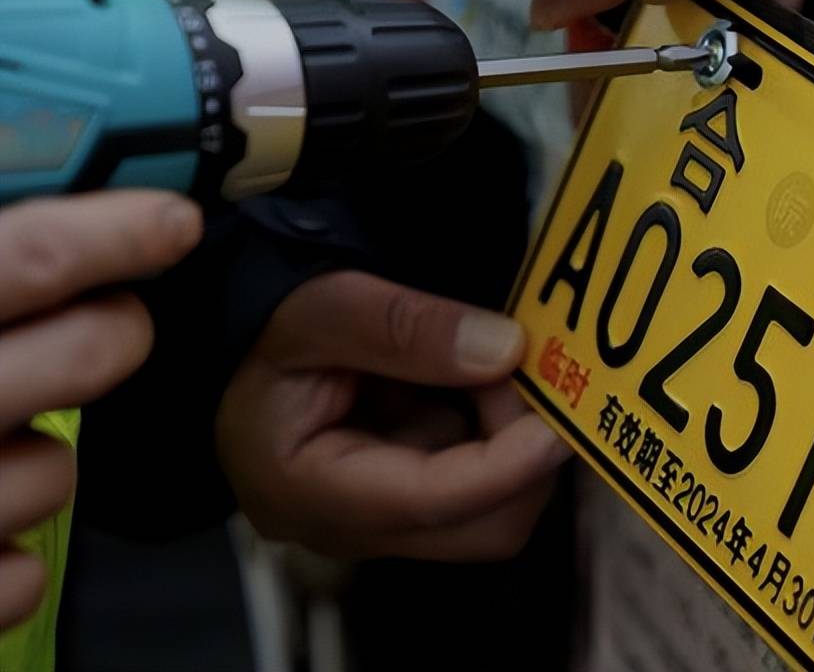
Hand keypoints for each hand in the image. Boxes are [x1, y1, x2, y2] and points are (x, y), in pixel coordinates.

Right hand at [0, 191, 201, 629]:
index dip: (112, 232)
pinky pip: (17, 576)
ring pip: (57, 470)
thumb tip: (28, 227)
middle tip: (108, 325)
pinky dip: (1, 559)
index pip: (25, 256)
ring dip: (40, 458)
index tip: (167, 222)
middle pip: (88, 353)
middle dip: (116, 332)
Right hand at [216, 270, 570, 559]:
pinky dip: (499, 434)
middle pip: (480, 529)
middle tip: (524, 372)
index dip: (504, 465)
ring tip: (491, 366)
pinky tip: (473, 383)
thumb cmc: (262, 331)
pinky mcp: (407, 505)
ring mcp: (382, 523)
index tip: (555, 421)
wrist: (234, 350)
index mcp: (306, 489)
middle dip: (524, 455)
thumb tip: (504, 350)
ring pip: (493, 512)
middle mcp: (348, 527)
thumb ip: (404, 328)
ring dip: (515, 440)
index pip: (429, 502)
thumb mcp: (320, 307)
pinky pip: (482, 488)